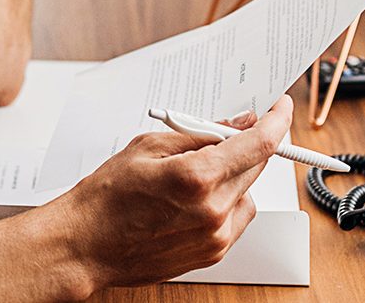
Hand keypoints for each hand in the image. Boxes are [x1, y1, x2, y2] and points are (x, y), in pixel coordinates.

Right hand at [51, 96, 294, 287]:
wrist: (85, 246)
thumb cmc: (106, 199)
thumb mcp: (148, 147)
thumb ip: (200, 133)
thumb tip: (237, 123)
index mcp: (196, 177)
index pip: (258, 144)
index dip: (276, 121)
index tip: (280, 109)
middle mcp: (212, 210)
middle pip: (256, 167)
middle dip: (245, 146)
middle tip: (220, 137)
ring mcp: (215, 237)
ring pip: (248, 193)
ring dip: (233, 177)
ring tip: (193, 178)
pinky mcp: (213, 254)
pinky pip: (237, 218)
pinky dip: (226, 203)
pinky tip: (194, 201)